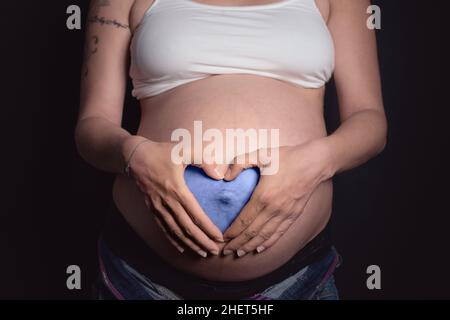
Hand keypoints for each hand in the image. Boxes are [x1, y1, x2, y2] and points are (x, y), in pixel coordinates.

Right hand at [122, 136, 224, 256]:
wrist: (134, 155)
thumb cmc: (162, 152)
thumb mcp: (184, 150)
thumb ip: (203, 160)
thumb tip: (219, 176)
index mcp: (176, 189)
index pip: (195, 214)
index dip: (208, 228)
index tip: (219, 237)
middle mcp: (167, 202)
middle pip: (186, 228)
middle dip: (201, 241)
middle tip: (214, 251)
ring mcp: (157, 206)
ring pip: (174, 231)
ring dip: (189, 244)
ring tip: (201, 253)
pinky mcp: (151, 208)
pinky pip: (163, 228)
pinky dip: (172, 240)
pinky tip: (181, 247)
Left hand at [222, 138, 333, 256]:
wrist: (314, 162)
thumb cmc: (286, 157)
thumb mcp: (260, 154)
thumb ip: (240, 163)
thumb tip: (226, 177)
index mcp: (263, 196)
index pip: (244, 220)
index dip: (232, 232)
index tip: (222, 238)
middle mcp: (274, 209)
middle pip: (252, 233)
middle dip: (237, 244)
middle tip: (225, 251)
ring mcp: (285, 214)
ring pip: (265, 236)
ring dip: (250, 246)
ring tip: (239, 253)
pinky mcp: (294, 215)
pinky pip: (279, 233)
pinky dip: (268, 243)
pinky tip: (260, 248)